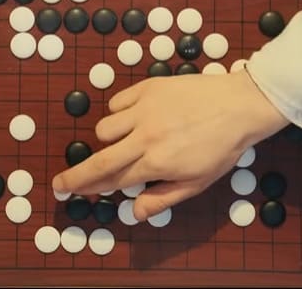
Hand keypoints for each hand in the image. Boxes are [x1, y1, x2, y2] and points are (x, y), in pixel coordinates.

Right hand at [51, 70, 289, 220]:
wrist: (240, 105)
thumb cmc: (222, 147)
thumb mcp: (198, 181)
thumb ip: (163, 197)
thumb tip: (134, 212)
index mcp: (157, 163)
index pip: (113, 180)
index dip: (89, 187)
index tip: (70, 190)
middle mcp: (145, 137)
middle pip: (100, 159)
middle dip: (76, 174)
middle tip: (60, 182)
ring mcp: (144, 110)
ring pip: (105, 128)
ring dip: (108, 139)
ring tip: (124, 141)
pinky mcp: (148, 88)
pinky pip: (118, 103)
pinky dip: (120, 113)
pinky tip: (134, 118)